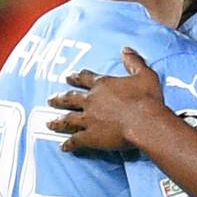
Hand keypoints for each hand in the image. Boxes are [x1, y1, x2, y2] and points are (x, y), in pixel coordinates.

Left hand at [47, 48, 164, 152]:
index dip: (76, 77)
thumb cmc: (147, 99)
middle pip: (70, 98)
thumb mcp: (144, 74)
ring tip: (49, 123)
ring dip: (57, 121)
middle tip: (50, 100)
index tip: (68, 77)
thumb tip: (126, 50)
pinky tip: (63, 147)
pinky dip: (68, 144)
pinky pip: (75, 140)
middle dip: (59, 99)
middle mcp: (91, 100)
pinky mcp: (91, 136)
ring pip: (68, 119)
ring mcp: (89, 119)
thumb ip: (133, 61)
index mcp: (102, 85)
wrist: (145, 122)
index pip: (84, 78)